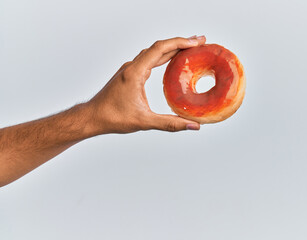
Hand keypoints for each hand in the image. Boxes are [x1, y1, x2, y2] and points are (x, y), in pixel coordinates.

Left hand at [88, 36, 205, 133]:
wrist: (92, 117)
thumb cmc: (112, 117)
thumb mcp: (144, 121)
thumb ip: (170, 124)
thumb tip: (193, 126)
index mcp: (135, 72)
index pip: (160, 49)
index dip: (180, 43)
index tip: (196, 42)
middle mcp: (132, 67)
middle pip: (159, 47)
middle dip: (180, 43)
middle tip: (199, 42)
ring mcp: (130, 69)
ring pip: (153, 52)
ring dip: (171, 48)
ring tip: (189, 48)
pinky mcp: (129, 75)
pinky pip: (148, 59)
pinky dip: (162, 56)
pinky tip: (169, 61)